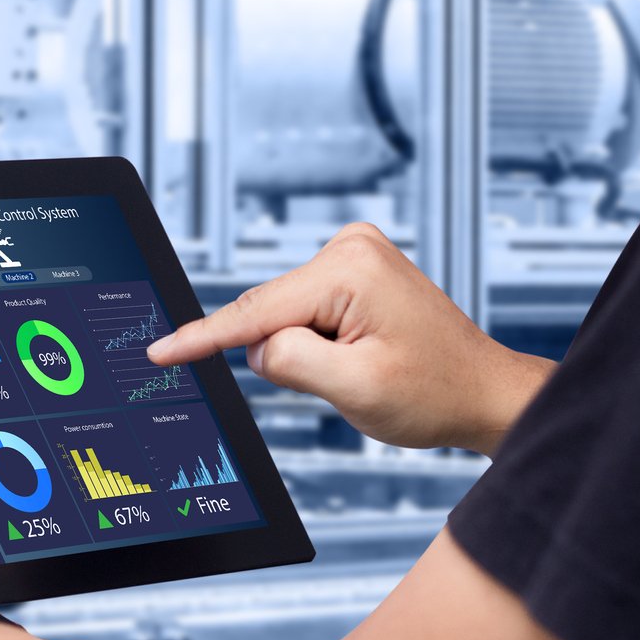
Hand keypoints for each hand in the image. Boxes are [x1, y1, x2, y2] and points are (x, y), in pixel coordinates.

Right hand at [148, 224, 552, 456]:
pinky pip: (302, 312)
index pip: (255, 312)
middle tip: (346, 379)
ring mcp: (353, 254)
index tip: (159, 353)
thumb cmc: (435, 392)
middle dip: (287, 354)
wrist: (481, 392)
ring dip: (306, 350)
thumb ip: (288, 362)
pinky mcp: (353, 270)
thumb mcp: (354, 389)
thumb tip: (257, 347)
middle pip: (270, 313)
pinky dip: (316, 341)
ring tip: (363, 365)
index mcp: (350, 269)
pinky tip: (359, 353)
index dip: (202, 338)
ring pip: (284, 316)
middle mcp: (350, 247)